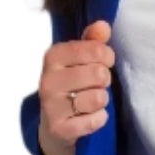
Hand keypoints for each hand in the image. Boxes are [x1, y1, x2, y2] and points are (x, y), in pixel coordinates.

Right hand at [35, 19, 115, 154]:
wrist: (54, 124)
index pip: (93, 49)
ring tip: (92, 100)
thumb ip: (92, 41)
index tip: (106, 61)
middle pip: (99, 74)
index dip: (106, 55)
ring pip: (98, 98)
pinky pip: (95, 120)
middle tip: (97, 84)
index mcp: (53, 57)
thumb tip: (103, 26)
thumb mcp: (79, 60)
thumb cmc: (71, 85)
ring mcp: (52, 106)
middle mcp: (48, 80)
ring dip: (102, 100)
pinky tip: (91, 115)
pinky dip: (99, 118)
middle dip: (105, 80)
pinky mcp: (60, 129)